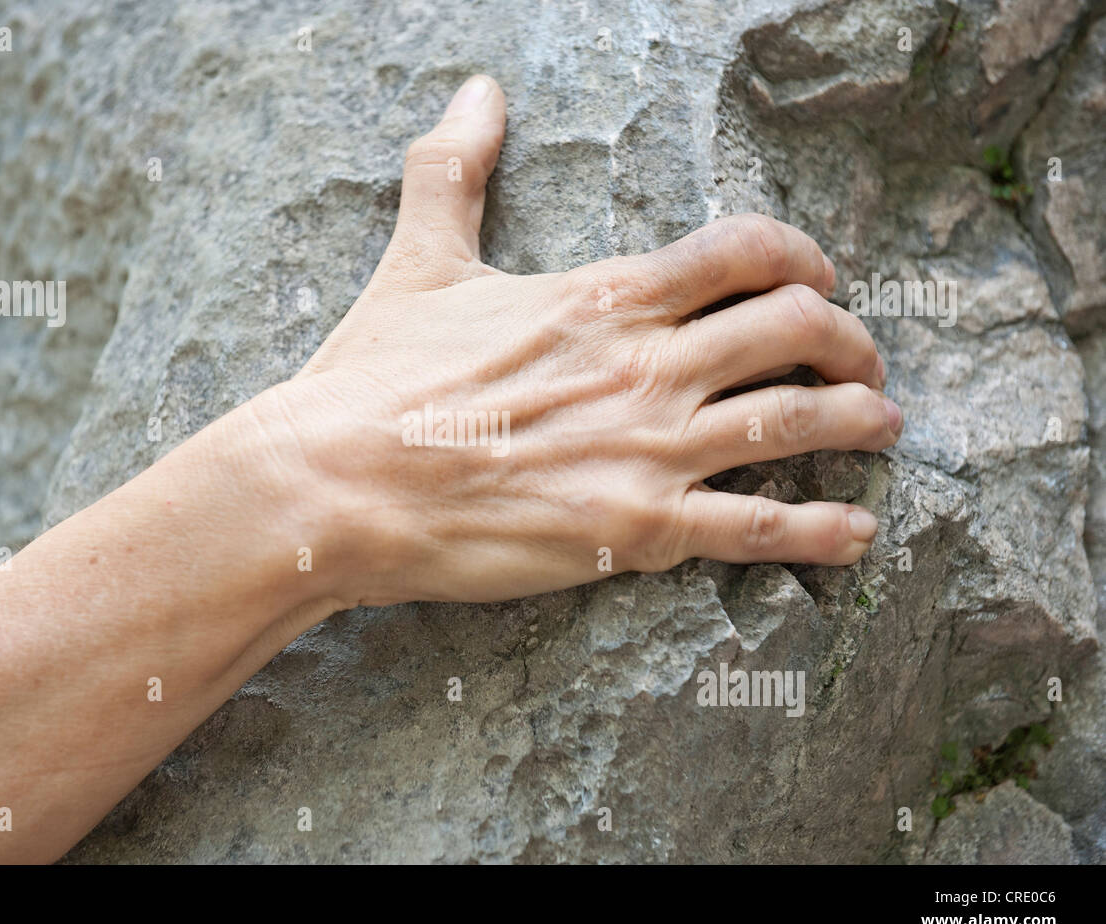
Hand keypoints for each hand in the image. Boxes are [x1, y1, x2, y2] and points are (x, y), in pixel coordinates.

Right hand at [241, 74, 903, 609]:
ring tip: (884, 428)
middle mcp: (646, 365)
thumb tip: (474, 93)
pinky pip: (759, 529)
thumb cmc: (375, 377)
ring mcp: (649, 449)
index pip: (745, 250)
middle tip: (862, 360)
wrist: (336, 483)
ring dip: (860, 420)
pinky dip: (823, 531)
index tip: (819, 277)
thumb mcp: (419, 260)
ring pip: (800, 421)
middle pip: (798, 329)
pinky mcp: (636, 529)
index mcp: (605, 295)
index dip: (804, 255)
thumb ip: (454, 169)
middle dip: (850, 340)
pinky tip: (859, 532)